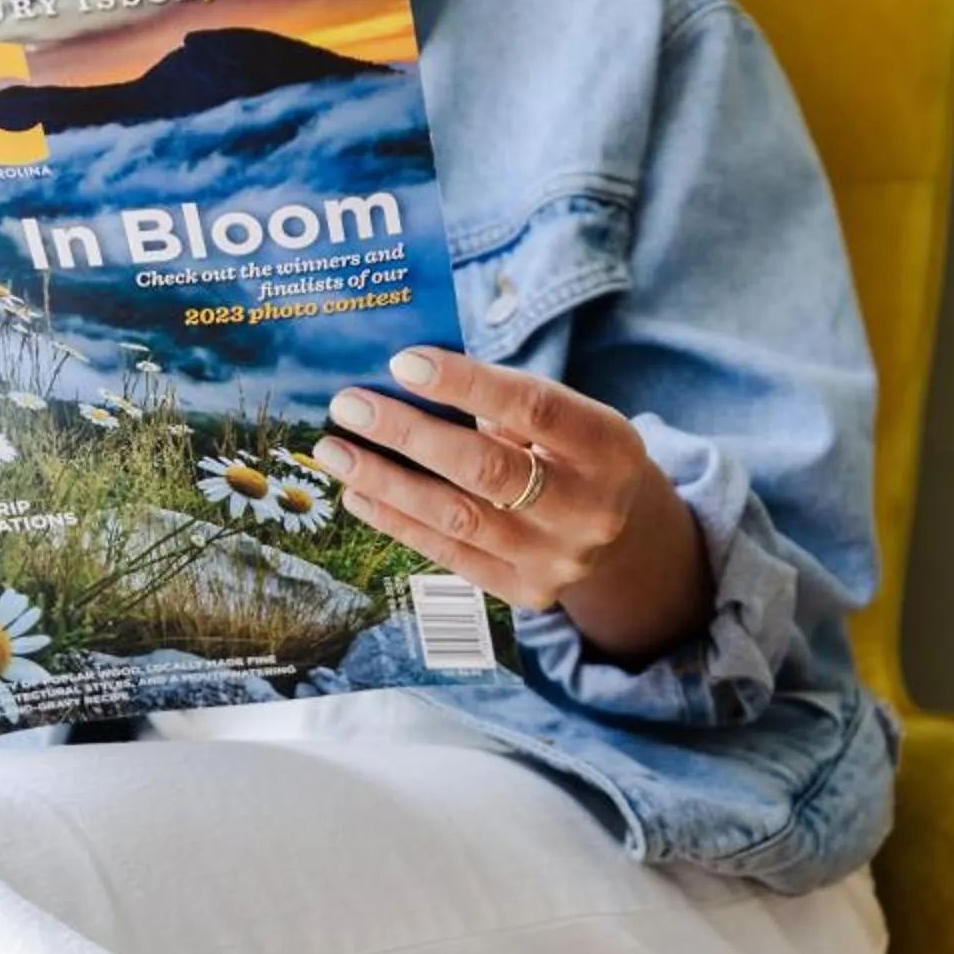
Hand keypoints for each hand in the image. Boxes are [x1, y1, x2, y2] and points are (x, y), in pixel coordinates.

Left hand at [316, 348, 711, 664]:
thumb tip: (406, 380)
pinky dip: (397, 521)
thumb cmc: (570, 451)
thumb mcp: (565, 416)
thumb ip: (503, 400)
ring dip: (385, 482)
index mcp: (609, 447)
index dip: (466, 384)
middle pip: (487, 470)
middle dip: (409, 434)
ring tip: (335, 452)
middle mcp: (589, 510)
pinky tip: (358, 494)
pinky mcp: (526, 591)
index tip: (401, 362)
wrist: (619, 532)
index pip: (534, 408)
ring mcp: (557, 559)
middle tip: (349, 406)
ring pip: (457, 517)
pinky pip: (449, 554)